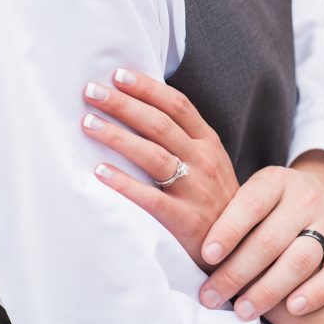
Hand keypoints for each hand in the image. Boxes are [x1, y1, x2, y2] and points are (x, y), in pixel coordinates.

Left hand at [82, 69, 238, 268]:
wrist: (236, 248)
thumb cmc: (212, 199)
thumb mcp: (208, 161)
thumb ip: (182, 136)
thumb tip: (139, 106)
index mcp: (208, 142)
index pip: (177, 105)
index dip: (148, 88)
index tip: (118, 75)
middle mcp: (204, 160)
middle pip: (160, 124)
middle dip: (123, 104)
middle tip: (91, 91)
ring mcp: (195, 189)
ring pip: (153, 155)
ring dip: (117, 136)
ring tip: (88, 123)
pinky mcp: (184, 219)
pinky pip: (150, 198)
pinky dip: (124, 182)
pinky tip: (100, 171)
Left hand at [199, 152, 323, 319]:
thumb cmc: (277, 204)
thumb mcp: (256, 194)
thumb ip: (231, 216)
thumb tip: (191, 249)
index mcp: (276, 181)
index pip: (251, 205)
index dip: (227, 230)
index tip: (206, 256)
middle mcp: (306, 198)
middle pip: (269, 241)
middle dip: (236, 274)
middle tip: (211, 297)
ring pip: (299, 260)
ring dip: (268, 290)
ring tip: (242, 311)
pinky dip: (316, 293)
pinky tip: (293, 308)